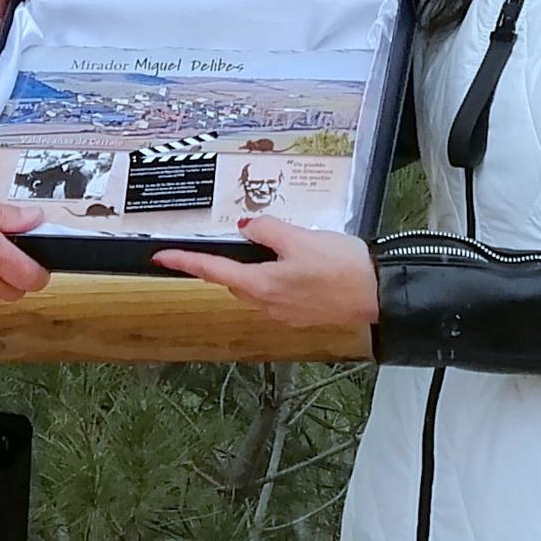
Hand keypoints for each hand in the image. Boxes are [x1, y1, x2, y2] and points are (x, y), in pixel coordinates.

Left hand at [156, 218, 380, 329]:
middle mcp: (267, 304)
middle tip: (239, 239)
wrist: (378, 295)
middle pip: (235, 280)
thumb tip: (247, 226)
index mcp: (260, 285)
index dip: (185, 262)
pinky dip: (279, 277)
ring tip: (285, 246)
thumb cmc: (343, 268)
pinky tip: (301, 264)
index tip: (162, 258)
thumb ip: (266, 230)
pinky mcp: (301, 313)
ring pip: (258, 286)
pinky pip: (279, 292)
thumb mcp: (300, 237)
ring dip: (260, 268)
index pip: (212, 270)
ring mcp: (284, 312)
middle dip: (231, 261)